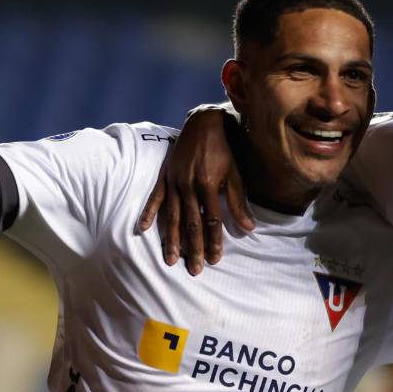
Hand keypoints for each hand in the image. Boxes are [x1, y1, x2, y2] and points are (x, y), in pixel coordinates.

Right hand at [137, 107, 253, 274]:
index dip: (213, 241)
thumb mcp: (236, 173)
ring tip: (171, 259)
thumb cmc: (225, 148)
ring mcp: (174, 180)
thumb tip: (249, 228)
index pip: (211, 220)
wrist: (205, 122)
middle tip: (195, 269)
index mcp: (207, 184)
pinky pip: (155, 197)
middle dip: (193, 248)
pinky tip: (144, 229)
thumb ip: (238, 201)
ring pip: (172, 215)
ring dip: (172, 239)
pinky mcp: (164, 175)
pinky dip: (149, 213)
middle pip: (191, 223)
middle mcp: (188, 185)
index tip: (215, 259)